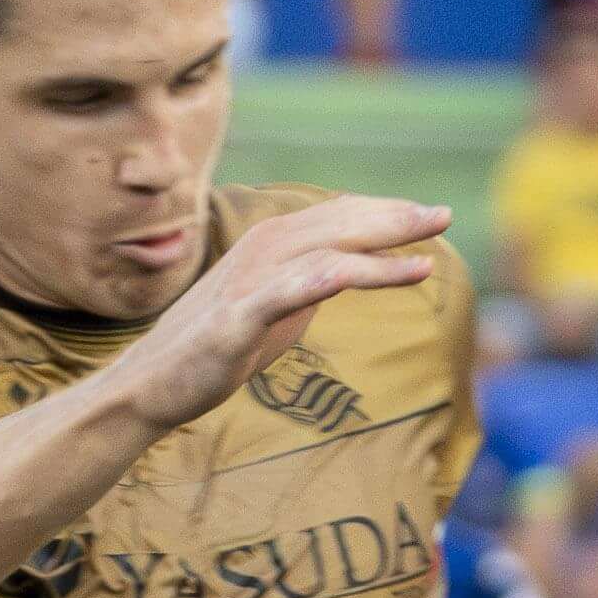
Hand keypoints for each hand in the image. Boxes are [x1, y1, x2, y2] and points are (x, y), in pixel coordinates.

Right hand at [106, 194, 446, 434]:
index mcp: (273, 245)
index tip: (431, 215)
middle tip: (444, 214)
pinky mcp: (239, 318)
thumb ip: (312, 282)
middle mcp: (263, 250)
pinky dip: (333, 276)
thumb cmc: (218, 347)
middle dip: (395, 218)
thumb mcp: (277, 307)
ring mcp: (250, 282)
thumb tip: (356, 268)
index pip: (339, 217)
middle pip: (340, 224)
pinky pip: (292, 290)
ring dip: (378, 244)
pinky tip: (366, 273)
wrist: (154, 384)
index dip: (386, 212)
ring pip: (325, 250)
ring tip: (427, 244)